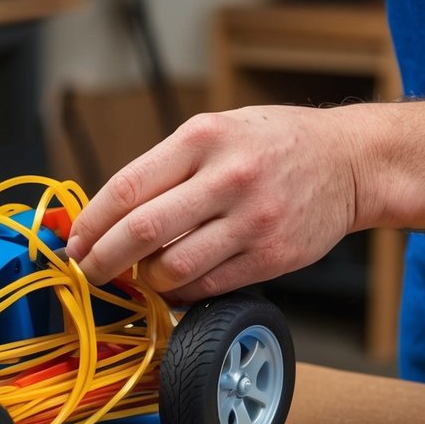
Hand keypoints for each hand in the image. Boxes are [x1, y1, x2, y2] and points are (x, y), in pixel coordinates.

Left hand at [66, 105, 361, 301]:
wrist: (350, 161)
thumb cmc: (272, 145)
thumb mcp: (217, 131)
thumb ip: (165, 168)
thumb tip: (105, 216)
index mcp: (203, 139)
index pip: (126, 189)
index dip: (90, 224)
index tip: (74, 244)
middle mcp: (228, 177)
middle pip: (141, 234)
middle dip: (102, 261)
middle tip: (88, 272)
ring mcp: (252, 220)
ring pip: (172, 269)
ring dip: (144, 281)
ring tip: (141, 274)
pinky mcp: (271, 256)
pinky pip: (207, 287)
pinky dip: (180, 292)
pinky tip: (176, 284)